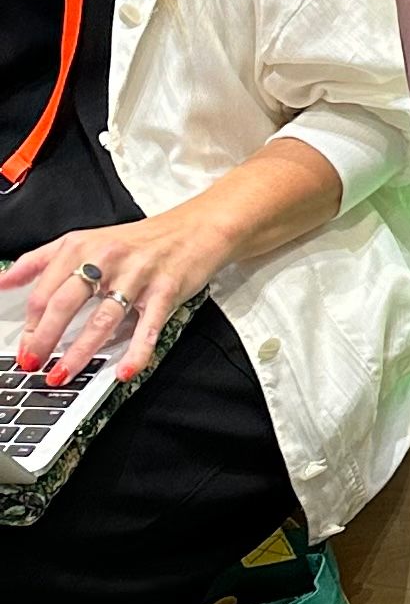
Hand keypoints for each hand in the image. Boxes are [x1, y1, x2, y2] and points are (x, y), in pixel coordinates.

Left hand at [7, 199, 238, 385]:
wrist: (196, 228)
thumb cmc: (139, 241)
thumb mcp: (85, 240)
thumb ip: (41, 260)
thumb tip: (2, 281)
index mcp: (81, 245)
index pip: (45, 289)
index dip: (31, 322)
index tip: (25, 346)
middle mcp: (106, 258)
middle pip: (65, 302)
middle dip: (45, 339)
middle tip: (33, 363)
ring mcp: (137, 275)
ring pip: (101, 318)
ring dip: (79, 352)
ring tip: (63, 375)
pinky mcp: (165, 290)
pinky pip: (147, 326)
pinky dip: (136, 352)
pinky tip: (125, 371)